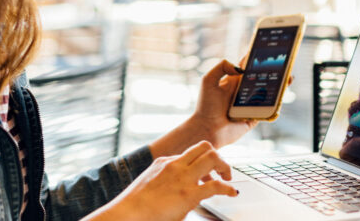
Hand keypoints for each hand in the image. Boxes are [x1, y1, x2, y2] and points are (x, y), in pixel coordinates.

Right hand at [85, 141, 237, 220]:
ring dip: (225, 167)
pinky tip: (231, 193)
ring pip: (213, 157)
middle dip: (218, 157)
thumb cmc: (135, 204)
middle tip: (222, 171)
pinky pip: (216, 186)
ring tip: (228, 179)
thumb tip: (171, 189)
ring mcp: (183, 178)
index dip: (202, 161)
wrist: (128, 213)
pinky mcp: (189, 194)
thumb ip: (163, 180)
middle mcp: (175, 165)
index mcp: (165, 161)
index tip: (207, 173)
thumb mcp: (150, 183)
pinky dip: (227, 188)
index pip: (190, 153)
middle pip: (205, 147)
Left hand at [147, 58, 294, 157]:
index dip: (258, 57)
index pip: (249, 65)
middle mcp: (244, 90)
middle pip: (263, 78)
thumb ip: (221, 67)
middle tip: (285, 65)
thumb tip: (240, 68)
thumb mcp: (208, 81)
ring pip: (269, 93)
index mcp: (234, 80)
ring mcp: (251, 104)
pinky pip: (269, 111)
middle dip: (275, 71)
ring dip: (280, 87)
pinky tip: (279, 101)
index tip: (270, 48)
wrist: (207, 129)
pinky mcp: (255, 117)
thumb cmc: (205, 106)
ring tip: (288, 79)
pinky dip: (276, 106)